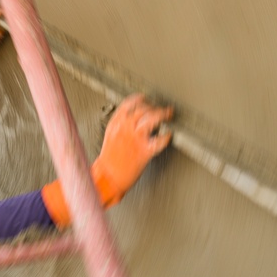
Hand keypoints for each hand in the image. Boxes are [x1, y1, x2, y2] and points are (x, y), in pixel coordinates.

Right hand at [41, 94, 172, 226]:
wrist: (107, 177)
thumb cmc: (108, 160)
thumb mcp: (110, 136)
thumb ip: (120, 125)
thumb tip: (130, 117)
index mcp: (116, 124)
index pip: (128, 104)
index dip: (139, 99)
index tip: (145, 98)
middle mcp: (126, 128)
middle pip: (143, 109)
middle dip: (154, 106)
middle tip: (160, 108)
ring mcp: (136, 139)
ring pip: (152, 119)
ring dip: (163, 114)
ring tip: (168, 114)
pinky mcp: (145, 151)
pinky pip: (160, 141)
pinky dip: (166, 137)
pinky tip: (169, 135)